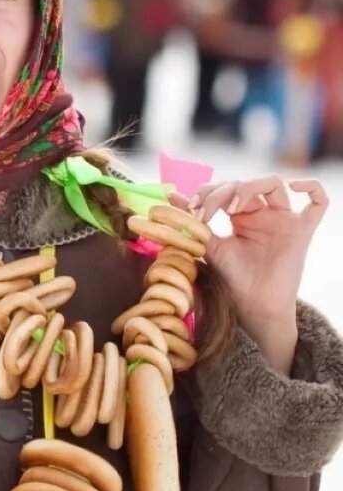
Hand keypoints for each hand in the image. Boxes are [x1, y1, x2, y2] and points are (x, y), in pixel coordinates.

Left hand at [177, 176, 328, 364]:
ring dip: (248, 188)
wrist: (253, 307)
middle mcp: (263, 214)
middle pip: (244, 184)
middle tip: (202, 212)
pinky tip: (296, 186)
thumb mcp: (209, 247)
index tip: (189, 208)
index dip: (206, 192)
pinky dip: (312, 188)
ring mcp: (284, 220)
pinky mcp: (302, 231)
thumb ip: (194, 223)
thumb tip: (171, 198)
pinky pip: (319, 203)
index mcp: (241, 215)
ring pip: (273, 184)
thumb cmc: (233, 279)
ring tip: (231, 206)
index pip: (225, 188)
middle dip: (219, 193)